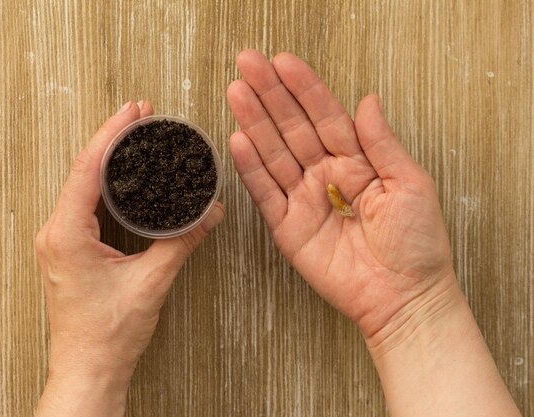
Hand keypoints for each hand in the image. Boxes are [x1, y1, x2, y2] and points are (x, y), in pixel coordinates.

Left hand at [34, 101, 224, 416]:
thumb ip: (182, 242)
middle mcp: (56, 232)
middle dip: (111, 137)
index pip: (87, 168)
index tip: (132, 112)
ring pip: (80, 184)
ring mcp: (59, 241)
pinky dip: (101, 181)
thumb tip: (209, 214)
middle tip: (138, 114)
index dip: (111, 134)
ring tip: (131, 134)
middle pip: (81, 169)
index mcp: (67, 233)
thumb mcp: (151, 282)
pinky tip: (118, 173)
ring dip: (105, 157)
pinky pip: (82, 202)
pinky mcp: (68, 249)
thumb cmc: (107, 334)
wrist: (89, 369)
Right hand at [227, 50, 455, 339]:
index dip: (305, 89)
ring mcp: (305, 200)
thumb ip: (382, 142)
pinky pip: (266, 193)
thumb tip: (369, 101)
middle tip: (249, 65)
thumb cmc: (417, 245)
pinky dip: (251, 169)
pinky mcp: (288, 228)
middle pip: (293, 128)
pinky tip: (239, 141)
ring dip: (255, 123)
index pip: (326, 116)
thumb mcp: (410, 184)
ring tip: (237, 92)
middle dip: (271, 96)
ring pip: (274, 154)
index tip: (285, 63)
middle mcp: (327, 176)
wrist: (404, 297)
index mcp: (358, 161)